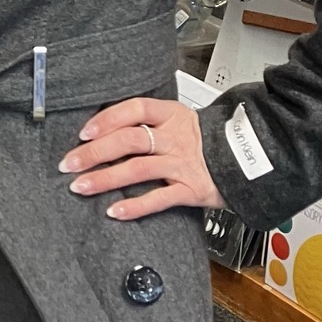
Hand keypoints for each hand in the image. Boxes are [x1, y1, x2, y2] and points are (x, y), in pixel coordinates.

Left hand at [58, 97, 221, 220]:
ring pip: (138, 169)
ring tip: (80, 187)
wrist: (252, 160)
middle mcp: (176, 138)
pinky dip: (135, 206)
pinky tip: (115, 212)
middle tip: (69, 163)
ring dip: (105, 179)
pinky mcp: (192, 189)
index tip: (83, 132)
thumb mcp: (180, 123)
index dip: (107, 119)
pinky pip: (159, 198)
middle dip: (94, 152)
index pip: (135, 109)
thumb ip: (148, 124)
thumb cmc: (208, 142)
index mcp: (172, 116)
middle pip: (129, 140)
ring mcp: (183, 164)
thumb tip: (104, 131)